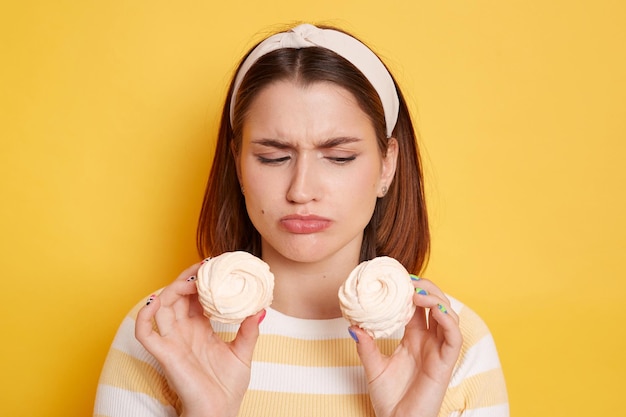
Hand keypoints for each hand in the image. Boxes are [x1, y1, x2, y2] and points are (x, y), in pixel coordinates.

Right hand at [135, 263, 264, 416]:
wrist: (220, 412)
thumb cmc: (228, 387)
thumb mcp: (243, 353)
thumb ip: (249, 331)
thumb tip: (260, 309)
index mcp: (200, 329)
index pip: (195, 297)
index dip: (200, 280)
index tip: (213, 266)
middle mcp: (183, 332)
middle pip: (177, 296)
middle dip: (187, 278)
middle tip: (204, 267)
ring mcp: (172, 342)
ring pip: (161, 306)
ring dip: (172, 289)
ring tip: (191, 280)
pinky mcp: (164, 354)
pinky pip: (144, 332)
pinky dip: (143, 315)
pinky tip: (155, 301)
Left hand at [350, 278, 461, 416]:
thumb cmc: (388, 399)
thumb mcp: (373, 367)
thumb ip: (366, 346)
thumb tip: (353, 325)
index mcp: (414, 338)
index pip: (417, 307)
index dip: (412, 289)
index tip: (399, 276)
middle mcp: (429, 341)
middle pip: (436, 305)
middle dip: (426, 288)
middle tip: (409, 280)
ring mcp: (439, 351)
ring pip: (448, 316)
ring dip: (437, 299)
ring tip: (418, 292)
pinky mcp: (446, 363)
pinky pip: (454, 338)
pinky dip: (448, 320)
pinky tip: (435, 310)